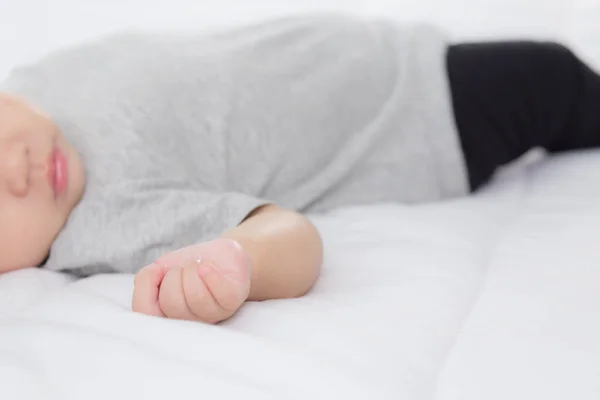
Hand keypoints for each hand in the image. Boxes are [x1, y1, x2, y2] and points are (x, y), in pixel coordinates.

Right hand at [132, 238, 251, 323]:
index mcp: (170, 317)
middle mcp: (193, 322)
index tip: (159, 273)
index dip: (148, 289)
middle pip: (173, 304)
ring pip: (196, 297)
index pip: (147, 313)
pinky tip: (207, 267)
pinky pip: (221, 291)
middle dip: (174, 276)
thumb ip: (145, 279)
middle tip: (183, 268)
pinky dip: (211, 274)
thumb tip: (152, 276)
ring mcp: (215, 313)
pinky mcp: (234, 299)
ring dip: (192, 271)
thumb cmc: (190, 264)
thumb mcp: (161, 268)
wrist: (222, 255)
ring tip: (198, 266)